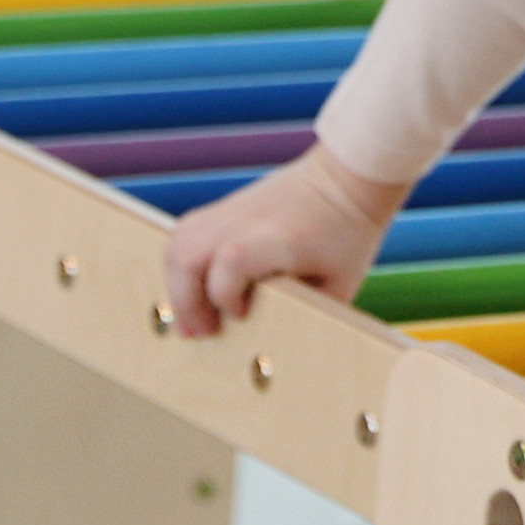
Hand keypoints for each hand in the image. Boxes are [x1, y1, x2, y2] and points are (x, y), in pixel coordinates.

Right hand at [163, 142, 403, 335]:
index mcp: (278, 238)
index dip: (224, 295)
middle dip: (186, 302)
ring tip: (193, 318)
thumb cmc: (347, 235)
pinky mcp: (222, 208)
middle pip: (188, 253)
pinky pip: (184, 235)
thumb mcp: (339, 284)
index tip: (240, 316)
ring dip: (177, 285)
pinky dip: (182, 266)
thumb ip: (308, 311)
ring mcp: (230, 210)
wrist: (343, 179)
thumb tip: (279, 344)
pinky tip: (196, 291)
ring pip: (178, 244)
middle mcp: (246, 219)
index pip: (231, 261)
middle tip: (201, 334)